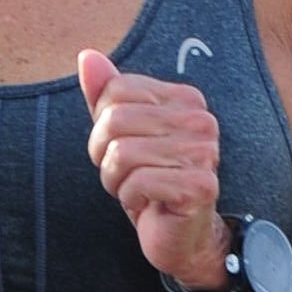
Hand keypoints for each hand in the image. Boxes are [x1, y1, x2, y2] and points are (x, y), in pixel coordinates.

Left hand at [79, 49, 228, 290]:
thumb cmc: (150, 182)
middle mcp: (201, 121)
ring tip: (137, 189)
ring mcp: (204, 153)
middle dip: (104, 154)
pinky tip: (149, 204)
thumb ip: (105, 96)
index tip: (122, 148)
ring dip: (116, 180)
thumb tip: (87, 56)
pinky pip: (137, 182)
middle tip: (125, 175)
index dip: (102, 125)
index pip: (115, 90)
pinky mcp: (199, 186)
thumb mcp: (122, 135)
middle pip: (114, 120)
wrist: (181, 236)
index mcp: (185, 99)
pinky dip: (130, 198)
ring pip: (121, 153)